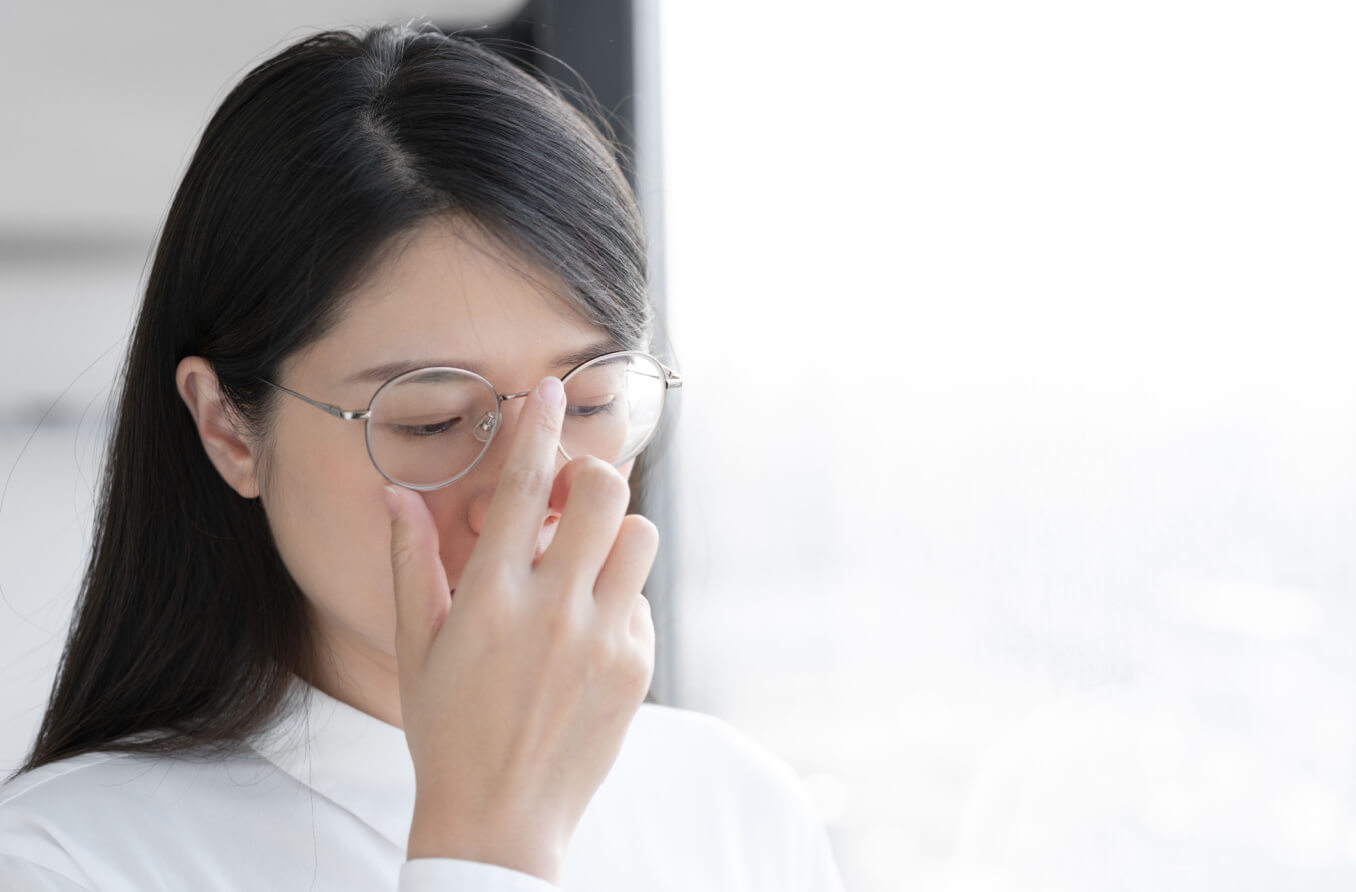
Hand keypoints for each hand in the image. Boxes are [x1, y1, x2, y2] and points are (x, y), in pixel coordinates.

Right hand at [385, 375, 657, 883]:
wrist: (499, 821)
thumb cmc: (446, 730)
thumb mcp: (416, 647)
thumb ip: (411, 563)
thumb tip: (399, 496)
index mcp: (489, 599)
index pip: (520, 487)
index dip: (537, 427)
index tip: (549, 391)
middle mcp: (552, 611)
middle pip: (601, 494)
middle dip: (588, 475)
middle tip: (566, 495)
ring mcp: (602, 640)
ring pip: (637, 537)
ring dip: (611, 533)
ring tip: (580, 563)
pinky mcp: (636, 668)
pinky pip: (641, 599)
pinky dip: (619, 596)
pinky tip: (587, 628)